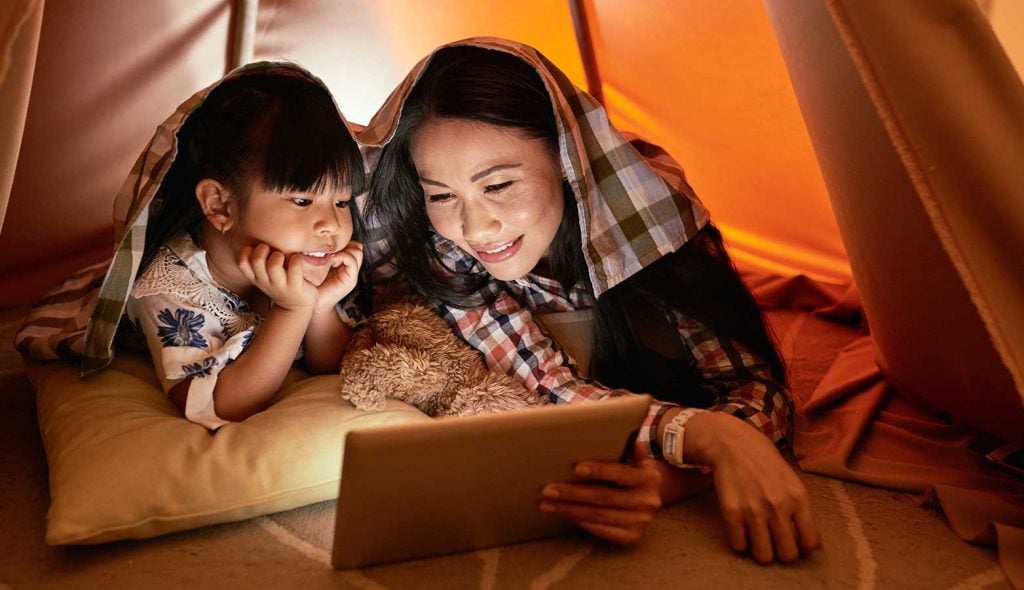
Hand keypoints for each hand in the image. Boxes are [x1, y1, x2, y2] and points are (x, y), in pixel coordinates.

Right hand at [237, 243, 316, 311]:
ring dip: (279, 256)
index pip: (241, 261)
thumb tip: (254, 233)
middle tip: (272, 251)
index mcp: (256, 277)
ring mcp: (280, 285)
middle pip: (256, 260)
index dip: (246, 251)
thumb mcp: (264, 275)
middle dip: (263, 249)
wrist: (297, 307)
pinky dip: (297, 259)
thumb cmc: (280, 283)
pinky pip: (295, 268)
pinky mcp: (295, 286)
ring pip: (273, 265)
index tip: (257, 250)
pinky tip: (298, 260)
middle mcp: (265, 281)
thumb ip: (259, 261)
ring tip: (285, 258)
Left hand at [314, 241, 362, 311]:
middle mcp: (350, 268)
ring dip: (344, 250)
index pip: (351, 244)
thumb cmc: (311, 285)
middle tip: (330, 251)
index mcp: (343, 263)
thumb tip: (315, 239)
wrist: (314, 305)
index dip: (341, 242)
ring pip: (357, 251)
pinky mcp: (350, 280)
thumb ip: (320, 254)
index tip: (326, 247)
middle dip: (344, 244)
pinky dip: (342, 257)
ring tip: (331, 256)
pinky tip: (332, 261)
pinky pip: (352, 261)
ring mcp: (351, 274)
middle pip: (357, 246)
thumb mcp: (315, 265)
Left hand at [538, 443, 661, 543]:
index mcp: (648, 477)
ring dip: (569, 509)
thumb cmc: (634, 471)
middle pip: (603, 497)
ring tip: (547, 504)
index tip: (575, 468)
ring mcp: (640, 521)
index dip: (599, 470)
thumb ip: (629, 449)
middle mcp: (647, 501)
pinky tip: (565, 514)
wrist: (654, 495)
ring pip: (597, 516)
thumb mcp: (635, 458)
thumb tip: (631, 442)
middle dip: (572, 493)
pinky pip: (601, 530)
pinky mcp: (632, 536)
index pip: (620, 473)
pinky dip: (581, 522)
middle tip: (547, 490)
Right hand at [686, 412, 821, 562]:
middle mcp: (778, 506)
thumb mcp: (792, 482)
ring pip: (763, 556)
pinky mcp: (731, 512)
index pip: (809, 542)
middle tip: (774, 542)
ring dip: (761, 552)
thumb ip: (803, 511)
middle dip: (781, 552)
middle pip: (787, 554)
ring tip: (757, 539)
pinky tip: (740, 530)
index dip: (802, 549)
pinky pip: (738, 545)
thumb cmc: (765, 463)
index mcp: (798, 498)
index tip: (794, 543)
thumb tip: (814, 547)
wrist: (732, 444)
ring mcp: (753, 510)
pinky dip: (740, 542)